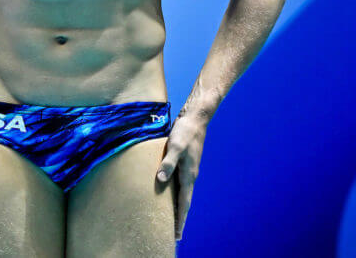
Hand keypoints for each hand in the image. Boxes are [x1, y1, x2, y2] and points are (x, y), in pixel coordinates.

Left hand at [156, 112, 206, 241]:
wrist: (195, 119)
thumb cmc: (184, 132)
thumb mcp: (175, 146)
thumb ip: (168, 163)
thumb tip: (160, 179)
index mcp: (189, 175)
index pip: (184, 203)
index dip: (180, 219)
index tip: (177, 235)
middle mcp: (190, 175)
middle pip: (184, 202)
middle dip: (179, 218)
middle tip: (174, 234)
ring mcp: (188, 169)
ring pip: (182, 193)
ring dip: (177, 206)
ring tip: (171, 218)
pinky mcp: (184, 163)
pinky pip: (179, 184)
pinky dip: (175, 193)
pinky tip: (168, 193)